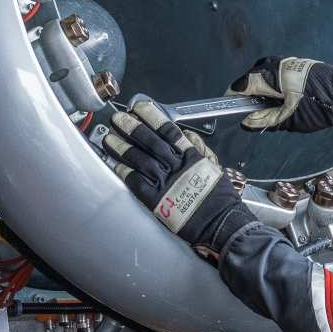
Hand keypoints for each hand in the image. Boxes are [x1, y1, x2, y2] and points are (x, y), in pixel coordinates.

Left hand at [99, 100, 255, 257]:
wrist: (223, 223)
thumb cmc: (221, 200)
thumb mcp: (214, 168)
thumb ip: (199, 151)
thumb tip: (186, 135)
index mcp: (192, 157)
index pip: (168, 131)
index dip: (152, 117)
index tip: (140, 107)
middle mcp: (177, 166)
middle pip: (151, 141)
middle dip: (132, 127)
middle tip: (118, 118)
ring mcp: (166, 183)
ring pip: (141, 159)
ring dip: (123, 148)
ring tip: (109, 138)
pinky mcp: (158, 201)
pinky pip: (137, 183)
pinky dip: (126, 172)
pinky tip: (115, 163)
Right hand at [228, 56, 332, 134]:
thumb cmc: (320, 106)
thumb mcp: (289, 119)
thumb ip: (265, 120)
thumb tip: (248, 122)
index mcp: (273, 76)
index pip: (244, 84)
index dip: (234, 96)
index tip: (229, 104)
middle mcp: (278, 65)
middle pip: (253, 77)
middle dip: (250, 92)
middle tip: (251, 109)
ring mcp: (289, 63)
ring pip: (266, 73)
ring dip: (263, 88)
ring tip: (269, 105)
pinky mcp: (298, 65)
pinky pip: (278, 72)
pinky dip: (274, 84)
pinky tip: (283, 97)